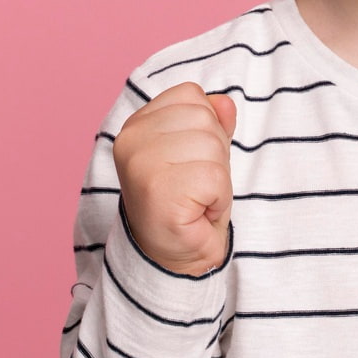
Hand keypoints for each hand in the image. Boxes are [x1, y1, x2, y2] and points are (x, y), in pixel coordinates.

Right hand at [113, 82, 237, 275]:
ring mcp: (141, 164)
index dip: (205, 128)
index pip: (191, 96)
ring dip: (218, 179)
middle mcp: (131, 139)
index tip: (188, 162)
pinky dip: (218, 199)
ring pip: (213, 147)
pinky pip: (216, 177)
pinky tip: (198, 212)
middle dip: (215, 155)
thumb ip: (212, 124)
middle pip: (205, 119)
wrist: (173, 261)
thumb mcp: (201, 154)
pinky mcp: (158, 190)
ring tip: (197, 199)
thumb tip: (225, 103)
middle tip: (195, 187)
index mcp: (136, 124)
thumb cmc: (186, 205)